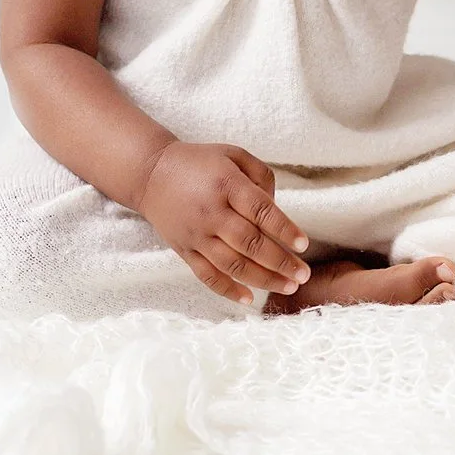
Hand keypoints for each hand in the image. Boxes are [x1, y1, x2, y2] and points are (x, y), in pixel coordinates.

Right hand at [135, 141, 313, 302]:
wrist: (150, 174)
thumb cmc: (200, 163)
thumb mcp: (233, 154)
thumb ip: (261, 175)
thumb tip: (277, 208)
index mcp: (226, 184)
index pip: (260, 210)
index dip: (284, 229)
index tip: (304, 245)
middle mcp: (211, 212)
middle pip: (250, 243)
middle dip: (281, 262)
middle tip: (303, 275)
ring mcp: (196, 235)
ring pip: (232, 265)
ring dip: (263, 279)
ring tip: (288, 287)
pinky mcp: (184, 250)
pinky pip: (207, 276)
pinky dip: (228, 290)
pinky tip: (249, 300)